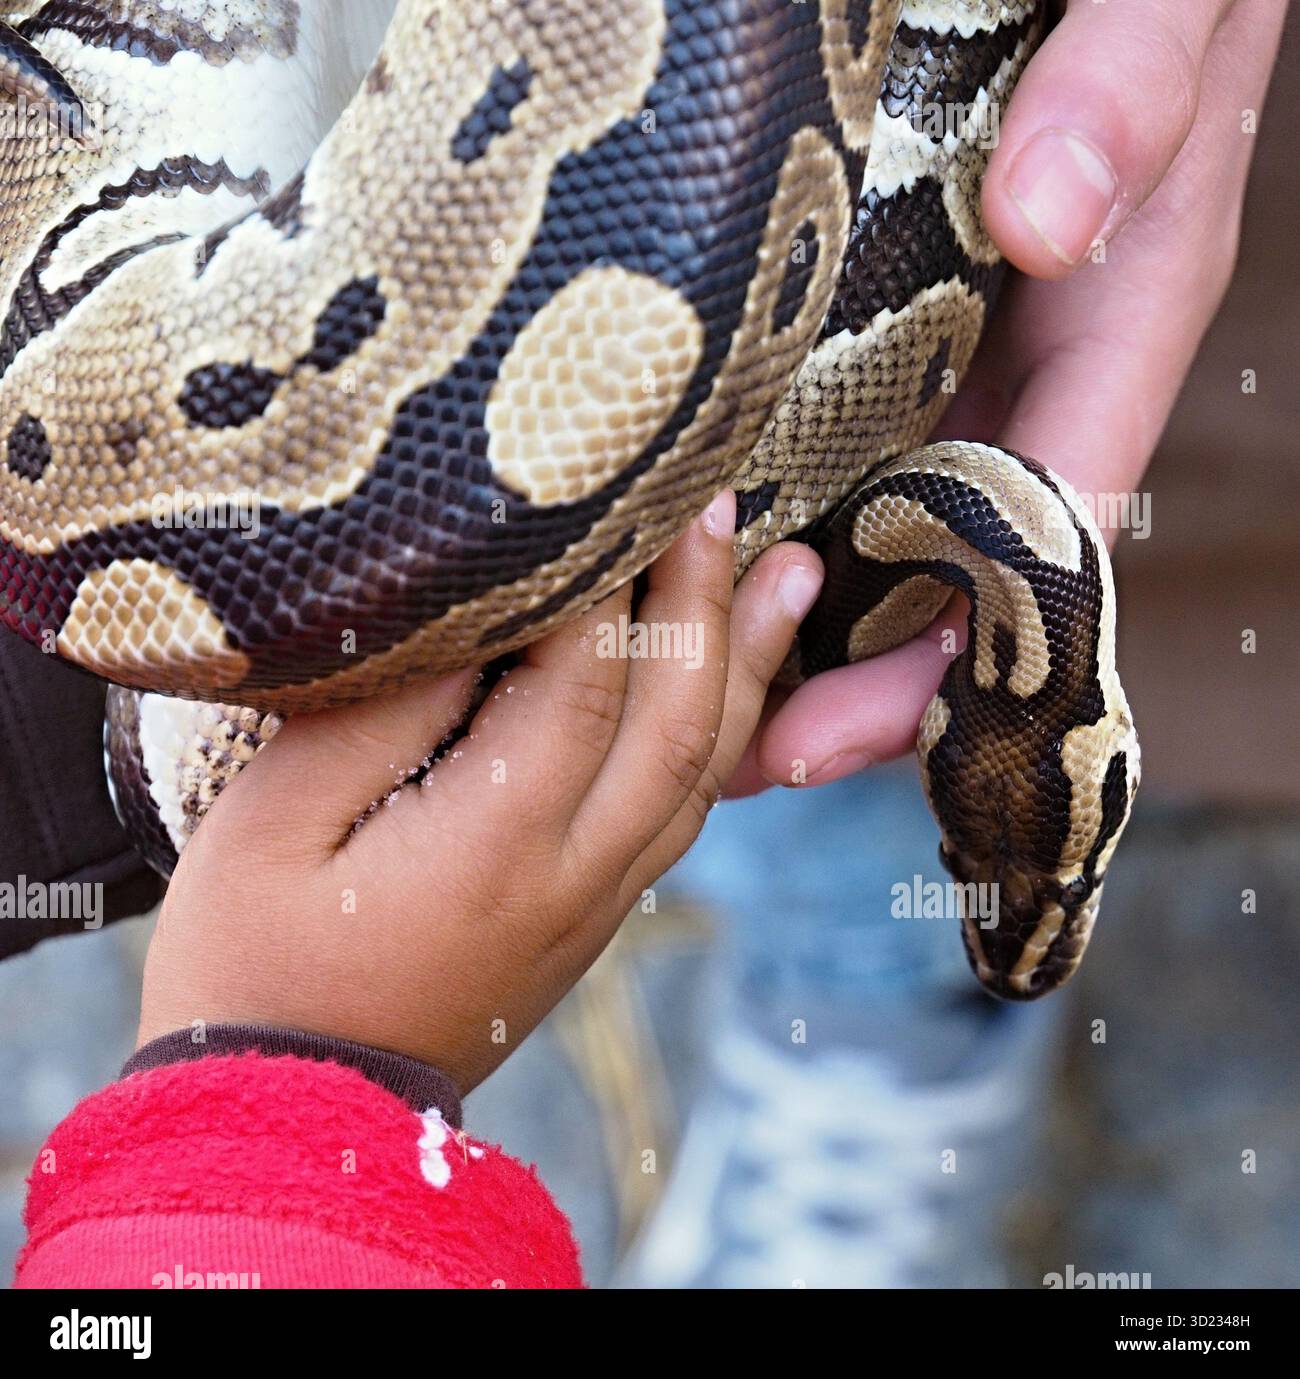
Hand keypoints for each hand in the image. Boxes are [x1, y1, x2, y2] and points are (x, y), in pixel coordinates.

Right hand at [137, 491, 823, 1090]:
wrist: (295, 1112)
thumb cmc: (254, 958)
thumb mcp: (278, 819)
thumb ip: (385, 711)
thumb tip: (479, 615)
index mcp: (498, 841)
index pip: (586, 678)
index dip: (617, 577)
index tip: (635, 481)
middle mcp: (577, 873)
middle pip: (677, 719)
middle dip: (710, 603)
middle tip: (732, 502)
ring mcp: (596, 904)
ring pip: (701, 770)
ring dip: (747, 665)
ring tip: (789, 573)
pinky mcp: (591, 917)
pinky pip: (681, 812)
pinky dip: (723, 737)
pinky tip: (737, 685)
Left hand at [728, 0, 1286, 795]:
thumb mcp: (1165, 7)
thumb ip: (1127, 95)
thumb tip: (1046, 225)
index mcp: (1111, 324)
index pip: (1038, 526)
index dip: (942, 650)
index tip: (831, 736)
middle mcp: (1025, 360)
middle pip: (947, 564)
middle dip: (850, 675)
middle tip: (731, 763)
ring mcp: (950, 345)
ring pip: (879, 515)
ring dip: (793, 617)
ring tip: (684, 694)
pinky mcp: (879, 313)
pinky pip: (826, 433)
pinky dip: (763, 506)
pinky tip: (674, 550)